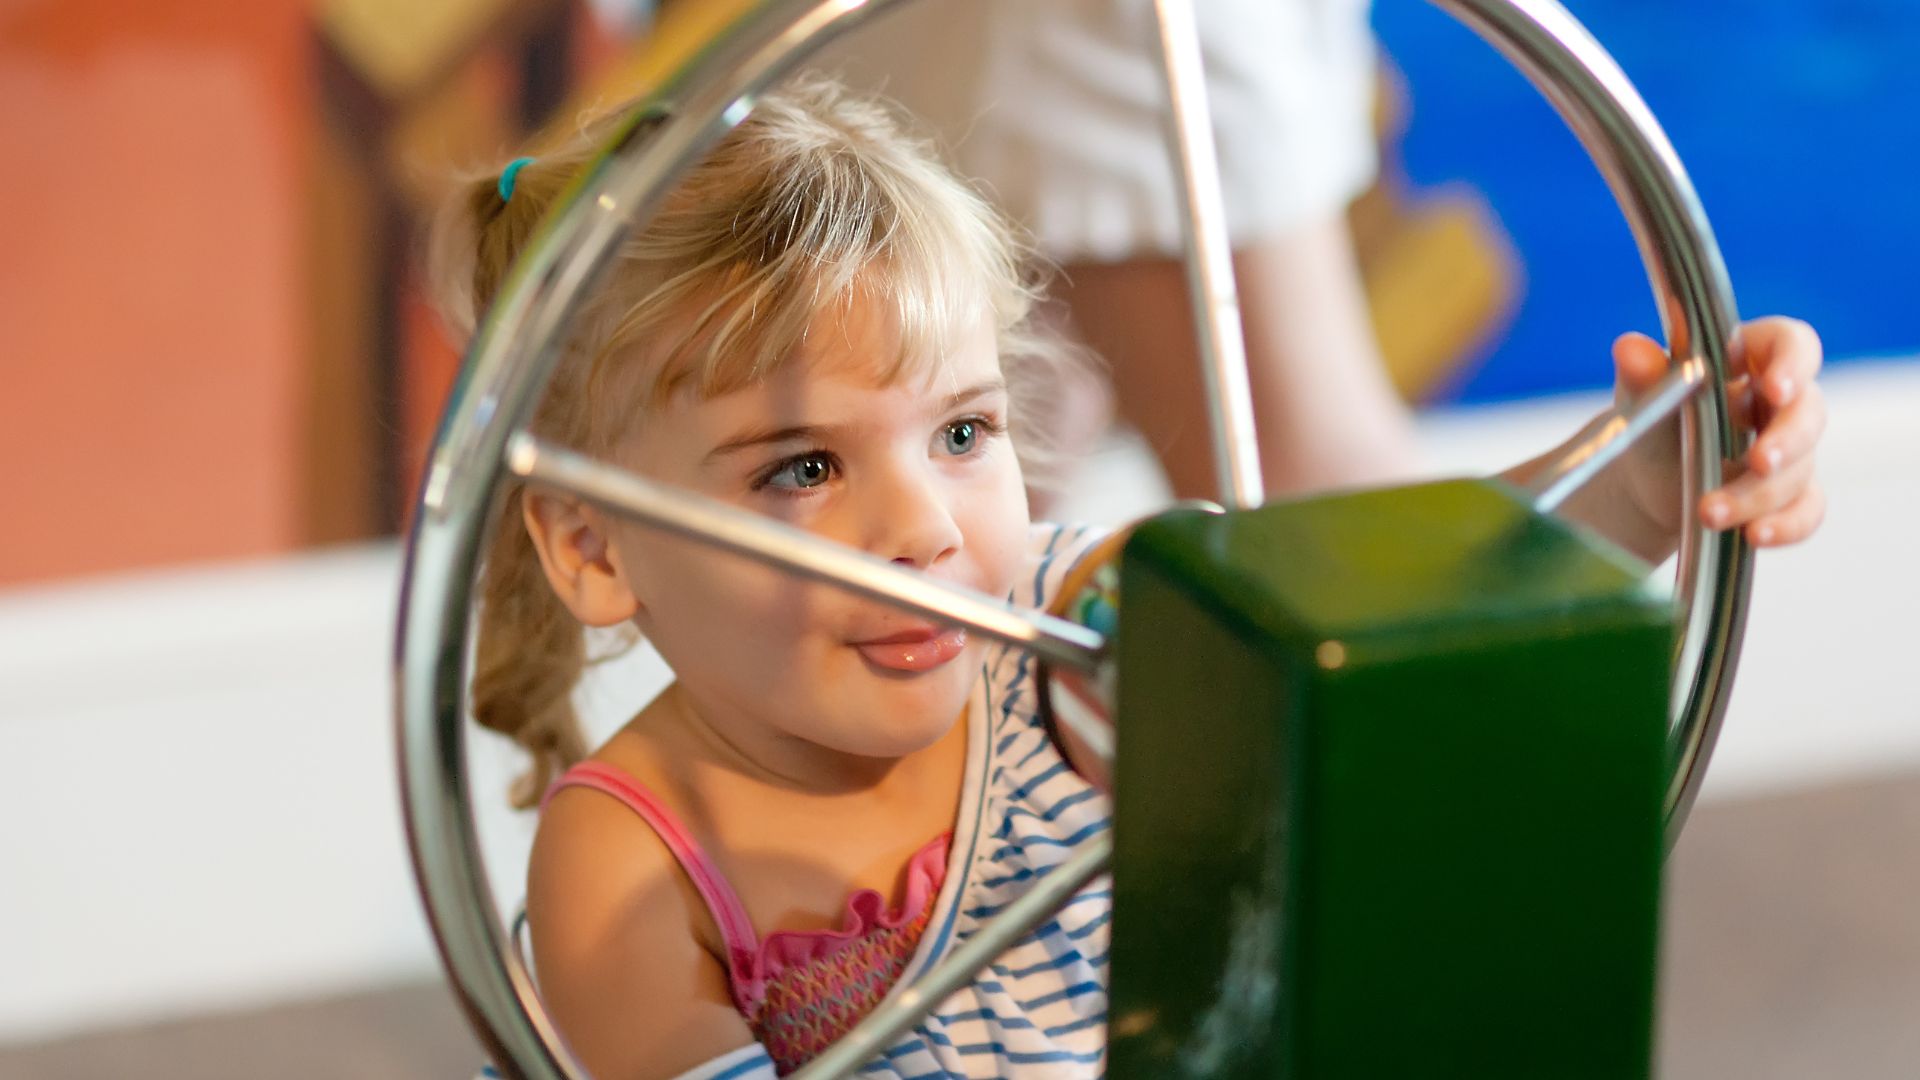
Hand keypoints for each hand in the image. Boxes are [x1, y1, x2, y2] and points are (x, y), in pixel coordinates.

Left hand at [1613, 316, 1827, 547]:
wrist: (1646, 482)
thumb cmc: (1654, 422)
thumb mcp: (1643, 397)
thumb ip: (1642, 374)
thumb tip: (1629, 349)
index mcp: (1750, 359)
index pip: (1791, 344)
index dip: (1792, 363)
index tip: (1776, 388)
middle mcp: (1779, 402)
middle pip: (1809, 411)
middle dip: (1787, 440)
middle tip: (1759, 462)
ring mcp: (1791, 449)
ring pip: (1800, 469)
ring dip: (1758, 495)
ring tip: (1710, 513)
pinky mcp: (1791, 494)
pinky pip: (1806, 510)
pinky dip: (1785, 525)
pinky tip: (1753, 534)